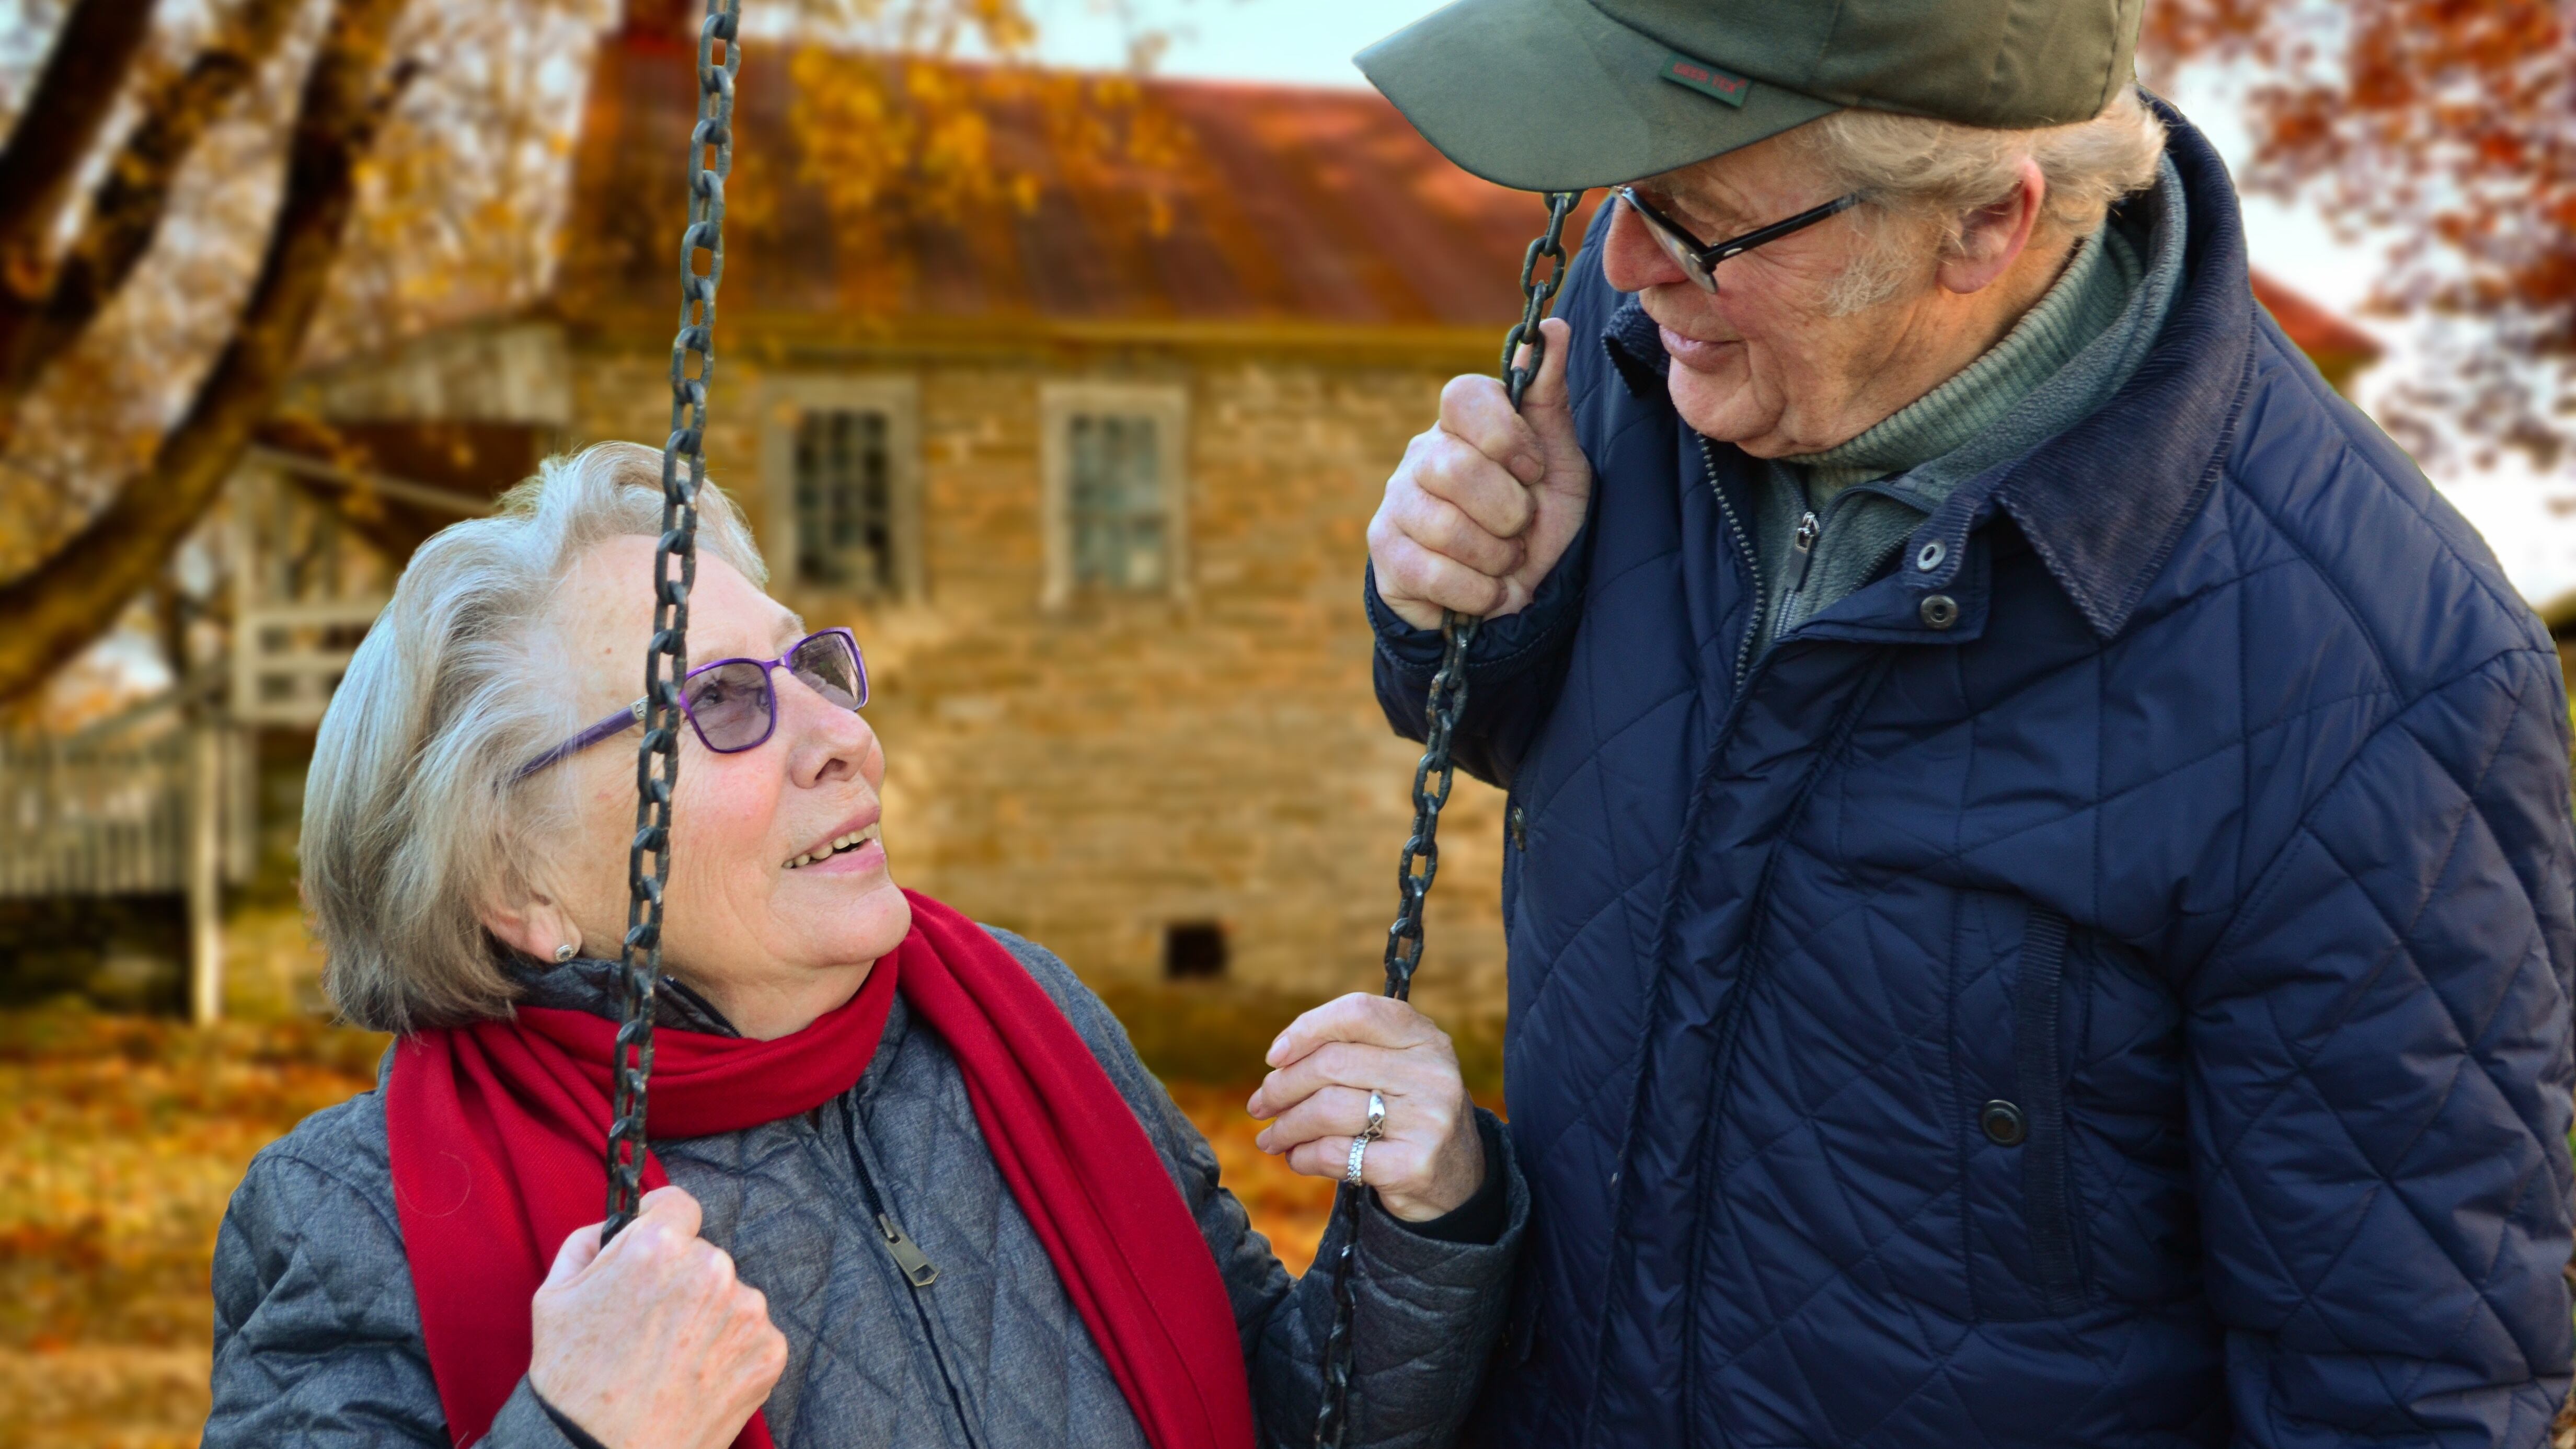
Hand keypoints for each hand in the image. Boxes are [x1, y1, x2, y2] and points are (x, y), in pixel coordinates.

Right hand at [528, 1186, 787, 1448]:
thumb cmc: (572, 1380)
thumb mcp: (554, 1297)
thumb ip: (588, 1242)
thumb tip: (617, 1222)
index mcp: (659, 1247)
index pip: (678, 1205)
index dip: (663, 1223)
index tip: (658, 1243)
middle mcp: (712, 1269)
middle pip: (704, 1256)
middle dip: (681, 1279)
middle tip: (651, 1325)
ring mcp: (747, 1312)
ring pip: (729, 1296)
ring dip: (709, 1317)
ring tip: (671, 1359)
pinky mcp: (769, 1352)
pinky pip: (751, 1335)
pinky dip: (729, 1351)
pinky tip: (695, 1377)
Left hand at [1246, 993, 1484, 1221]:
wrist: (1459, 1179)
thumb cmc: (1408, 1114)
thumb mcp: (1398, 1069)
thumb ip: (1351, 1051)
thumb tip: (1278, 1060)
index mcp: (1425, 1038)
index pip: (1357, 1013)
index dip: (1307, 1029)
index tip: (1275, 1056)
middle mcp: (1432, 1073)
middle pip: (1331, 1065)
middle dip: (1282, 1086)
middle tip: (1260, 1104)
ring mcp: (1427, 1120)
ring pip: (1328, 1110)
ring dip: (1286, 1126)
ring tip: (1271, 1137)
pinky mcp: (1413, 1165)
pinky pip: (1336, 1154)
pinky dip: (1304, 1157)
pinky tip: (1297, 1158)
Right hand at [1367, 315, 1592, 630]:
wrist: (1513, 594)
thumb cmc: (1536, 520)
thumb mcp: (1560, 464)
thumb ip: (1550, 399)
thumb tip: (1553, 328)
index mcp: (1463, 424)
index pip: (1463, 395)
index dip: (1506, 437)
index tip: (1534, 471)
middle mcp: (1421, 454)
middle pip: (1456, 468)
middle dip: (1509, 512)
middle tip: (1520, 529)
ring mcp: (1396, 502)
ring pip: (1445, 528)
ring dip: (1497, 558)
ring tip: (1504, 562)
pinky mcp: (1384, 553)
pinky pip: (1432, 573)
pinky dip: (1477, 593)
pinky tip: (1487, 591)